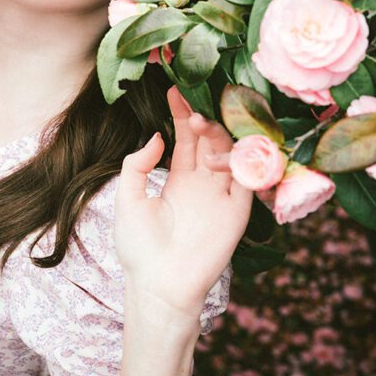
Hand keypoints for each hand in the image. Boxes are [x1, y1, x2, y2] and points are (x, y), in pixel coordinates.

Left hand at [114, 86, 252, 317]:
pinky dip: (242, 160)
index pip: (185, 139)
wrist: (159, 285)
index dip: (182, 114)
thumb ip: (137, 165)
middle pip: (209, 139)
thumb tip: (157, 136)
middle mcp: (203, 184)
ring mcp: (222, 196)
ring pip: (229, 152)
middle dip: (202, 116)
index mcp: (178, 180)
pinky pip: (248, 179)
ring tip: (201, 123)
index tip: (175, 90)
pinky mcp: (237, 212)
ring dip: (219, 134)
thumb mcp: (128, 198)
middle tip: (193, 99)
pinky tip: (225, 150)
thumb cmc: (139, 247)